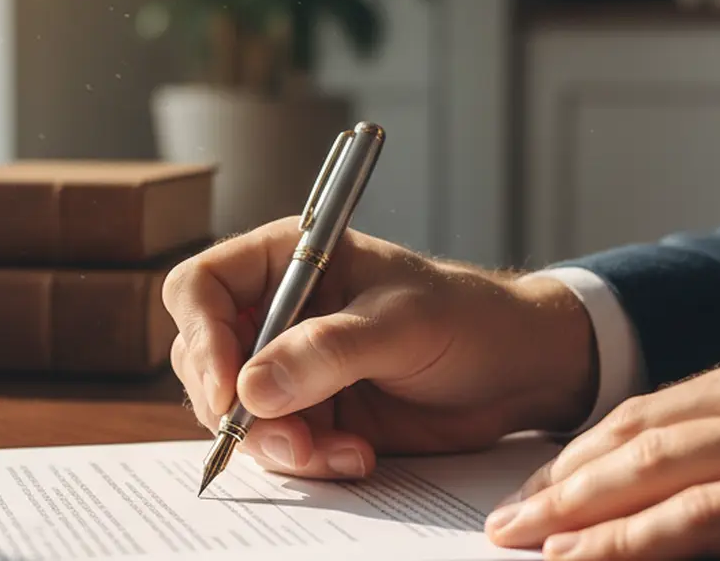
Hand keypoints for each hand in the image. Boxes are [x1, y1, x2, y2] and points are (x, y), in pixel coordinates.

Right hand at [162, 217, 597, 478]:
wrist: (517, 372)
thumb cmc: (468, 319)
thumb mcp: (403, 325)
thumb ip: (328, 351)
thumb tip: (252, 389)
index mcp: (287, 259)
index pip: (202, 288)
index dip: (203, 339)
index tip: (230, 393)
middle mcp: (276, 311)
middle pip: (203, 360)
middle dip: (236, 409)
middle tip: (288, 439)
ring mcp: (288, 366)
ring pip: (234, 414)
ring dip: (277, 444)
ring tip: (338, 453)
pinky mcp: (309, 414)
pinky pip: (276, 446)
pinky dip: (307, 461)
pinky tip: (357, 458)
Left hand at [485, 334, 719, 560]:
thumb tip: (699, 475)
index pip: (656, 405)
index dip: (589, 447)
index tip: (543, 482)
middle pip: (639, 430)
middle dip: (564, 477)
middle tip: (507, 515)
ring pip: (657, 467)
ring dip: (578, 507)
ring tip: (522, 537)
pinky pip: (706, 518)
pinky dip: (636, 539)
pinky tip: (587, 556)